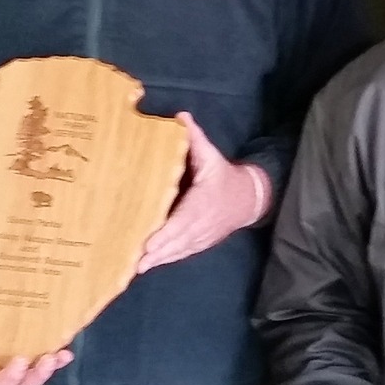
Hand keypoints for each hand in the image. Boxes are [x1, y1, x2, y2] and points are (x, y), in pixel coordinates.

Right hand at [0, 286, 71, 384]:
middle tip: (49, 360)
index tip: (20, 360)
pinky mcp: (22, 342)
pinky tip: (66, 345)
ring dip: (50, 367)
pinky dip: (54, 352)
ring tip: (63, 355)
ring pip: (33, 372)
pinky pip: (40, 353)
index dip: (11, 378)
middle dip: (37, 376)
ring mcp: (11, 357)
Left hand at [135, 112, 269, 275]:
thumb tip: (180, 116)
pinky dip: (167, 260)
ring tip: (137, 268)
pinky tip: (150, 265)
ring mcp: (203, 236)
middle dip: (158, 252)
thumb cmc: (224, 176)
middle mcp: (203, 223)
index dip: (167, 233)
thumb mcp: (212, 156)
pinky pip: (183, 253)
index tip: (149, 243)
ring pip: (180, 250)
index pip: (184, 219)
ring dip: (160, 260)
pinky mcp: (202, 243)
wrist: (249, 199)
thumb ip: (195, 138)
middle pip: (179, 240)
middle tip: (135, 262)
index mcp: (204, 201)